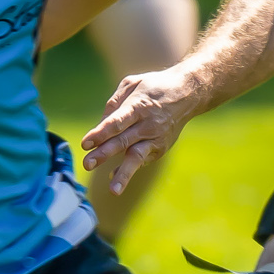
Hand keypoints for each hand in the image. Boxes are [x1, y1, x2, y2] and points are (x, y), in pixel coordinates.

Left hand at [80, 69, 200, 195]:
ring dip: (124, 174)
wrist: (188, 94)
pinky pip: (142, 161)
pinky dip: (128, 169)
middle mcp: (148, 125)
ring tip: (113, 190)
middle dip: (104, 153)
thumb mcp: (133, 83)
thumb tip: (101, 124)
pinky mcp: (160, 148)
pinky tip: (114, 178)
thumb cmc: (154, 87)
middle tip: (87, 164)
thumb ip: (114, 103)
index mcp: (139, 106)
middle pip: (123, 141)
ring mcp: (156, 138)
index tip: (86, 143)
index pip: (117, 122)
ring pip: (137, 157)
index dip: (101, 133)